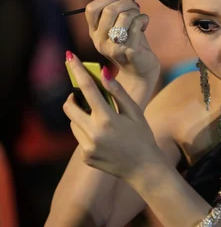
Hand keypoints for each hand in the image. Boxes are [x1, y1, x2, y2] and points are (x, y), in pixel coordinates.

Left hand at [63, 53, 161, 179]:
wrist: (143, 169)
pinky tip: (103, 136)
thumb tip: (103, 73)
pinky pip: (79, 136)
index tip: (70, 57)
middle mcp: (93, 134)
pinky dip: (86, 130)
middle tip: (82, 93)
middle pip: (70, 106)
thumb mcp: (134, 112)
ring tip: (99, 117)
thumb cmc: (142, 136)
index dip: (78, 71)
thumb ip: (117, 92)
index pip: (87, 89)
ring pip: (73, 122)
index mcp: (106, 119)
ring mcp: (87, 147)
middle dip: (72, 96)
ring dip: (81, 114)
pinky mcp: (85, 156)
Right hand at [85, 0, 159, 83]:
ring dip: (136, 12)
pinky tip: (144, 25)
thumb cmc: (131, 45)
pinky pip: (136, 25)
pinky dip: (143, 20)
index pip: (91, 9)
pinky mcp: (129, 51)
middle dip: (126, 2)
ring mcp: (114, 47)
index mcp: (95, 33)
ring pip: (124, 16)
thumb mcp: (119, 26)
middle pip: (109, 10)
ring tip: (139, 19)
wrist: (140, 72)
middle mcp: (100, 41)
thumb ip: (112, 8)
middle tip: (134, 7)